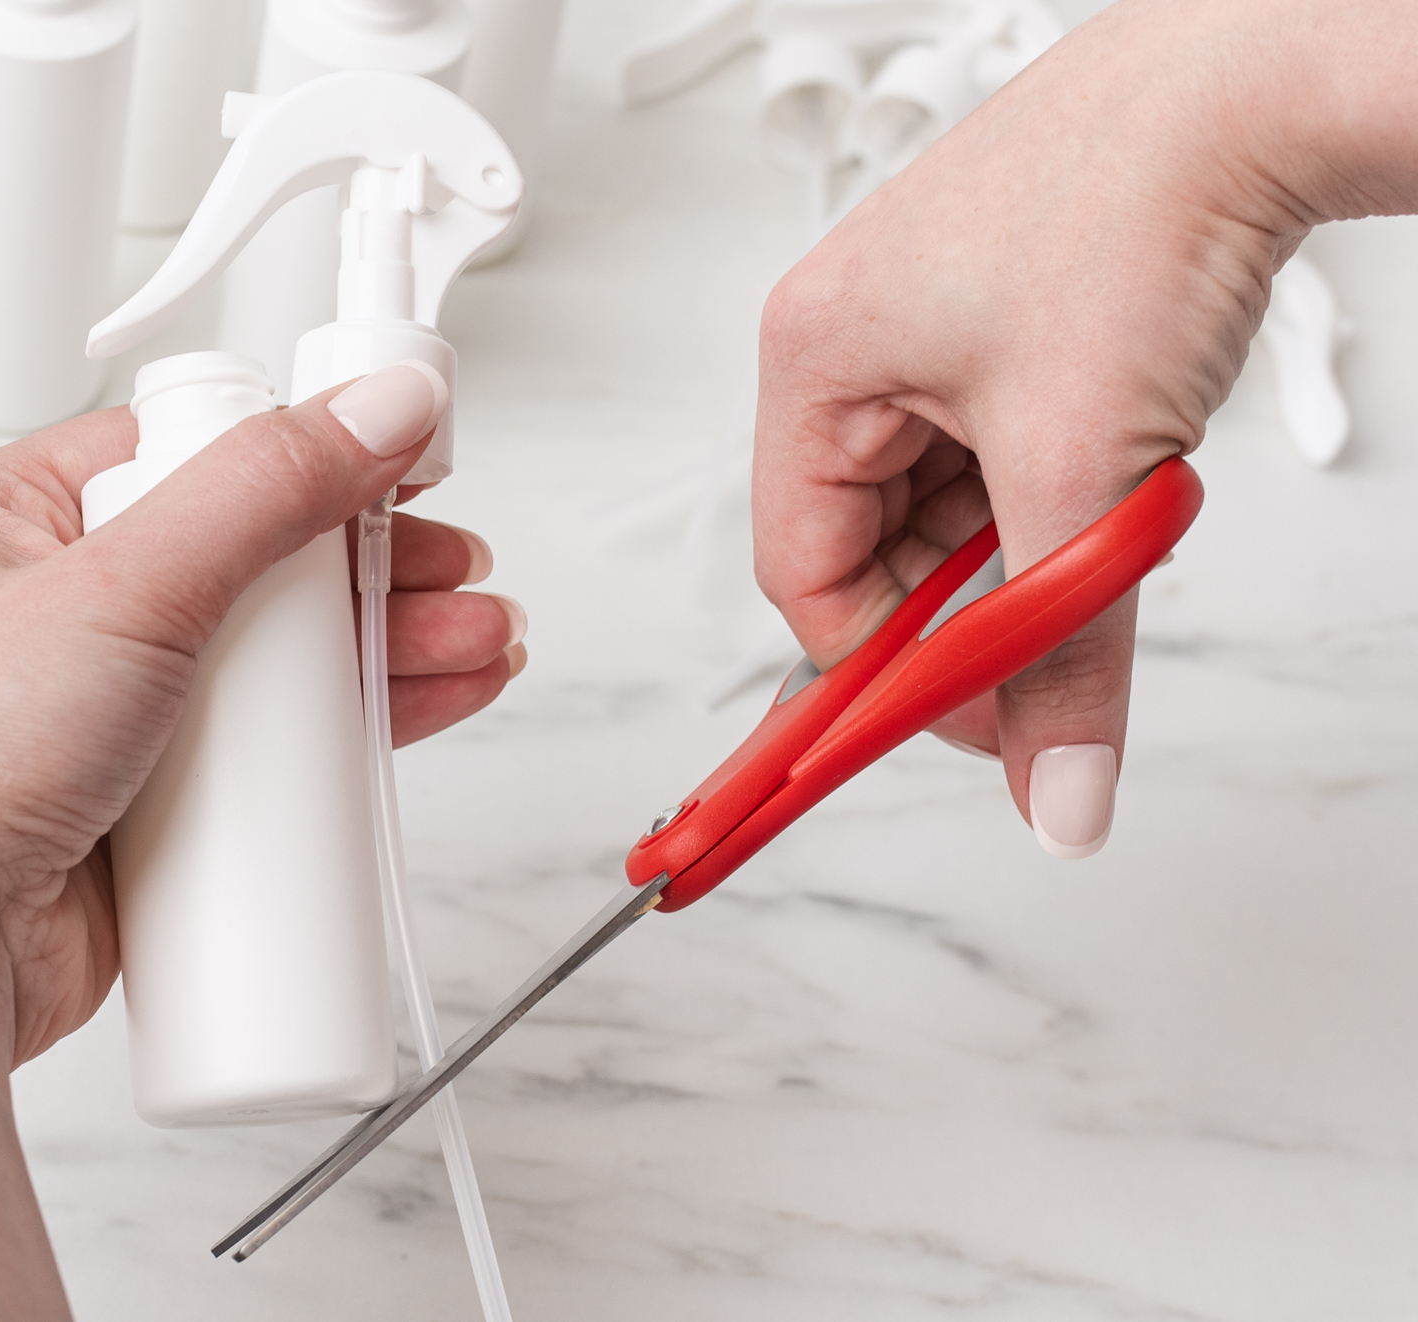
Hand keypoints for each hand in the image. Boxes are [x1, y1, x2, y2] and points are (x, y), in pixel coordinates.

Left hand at [0, 365, 526, 1319]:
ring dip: (377, 649)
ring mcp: (93, 717)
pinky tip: (411, 712)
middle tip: (453, 574)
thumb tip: (377, 406)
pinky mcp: (133, 809)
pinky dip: (336, 736)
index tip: (398, 462)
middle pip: (247, 560)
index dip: (300, 449)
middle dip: (369, 570)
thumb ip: (266, 485)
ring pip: (265, 662)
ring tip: (475, 646)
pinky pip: (255, 754)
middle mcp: (45, 614)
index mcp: (5, 521)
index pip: (186, 450)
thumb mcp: (125, 584)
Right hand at [752, 0, 1417, 856]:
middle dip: (973, 602)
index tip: (965, 725)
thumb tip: (1058, 791)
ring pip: (948, 503)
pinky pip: (997, 447)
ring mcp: (925, 322)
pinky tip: (1118, 466)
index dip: (882, 672)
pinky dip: (1055, 485)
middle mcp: (851, 339)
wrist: (1253, 83)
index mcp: (814, 360)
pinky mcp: (997, 311)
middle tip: (1058, 641)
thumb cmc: (1136, 206)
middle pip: (875, 546)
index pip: (806, 575)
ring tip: (1110, 514)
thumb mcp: (1085, 473)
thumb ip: (1063, 656)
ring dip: (1027, 540)